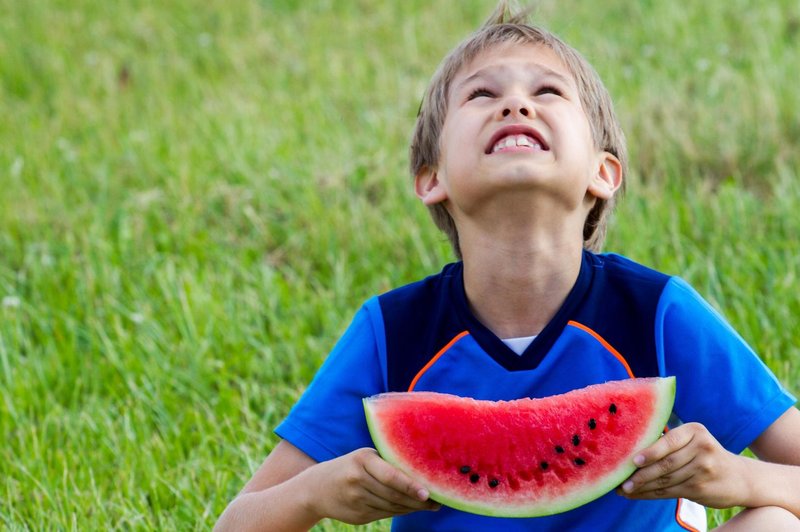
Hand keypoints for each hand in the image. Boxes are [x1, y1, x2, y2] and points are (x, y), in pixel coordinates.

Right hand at [306, 448, 440, 524]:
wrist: (316, 488)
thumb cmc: (350, 468)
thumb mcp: (364, 459)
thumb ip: (387, 466)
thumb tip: (421, 478)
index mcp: (362, 459)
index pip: (390, 475)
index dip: (409, 486)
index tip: (427, 493)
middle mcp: (358, 479)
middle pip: (394, 494)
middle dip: (417, 500)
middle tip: (437, 501)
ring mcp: (356, 500)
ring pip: (392, 506)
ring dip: (412, 507)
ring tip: (428, 505)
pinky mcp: (358, 515)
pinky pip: (385, 514)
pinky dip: (400, 511)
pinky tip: (409, 508)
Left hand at [617, 422, 747, 507]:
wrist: (740, 478)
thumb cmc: (705, 454)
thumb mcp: (693, 440)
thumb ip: (668, 443)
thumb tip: (630, 451)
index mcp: (695, 430)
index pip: (668, 441)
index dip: (650, 452)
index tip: (633, 461)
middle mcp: (702, 448)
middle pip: (665, 464)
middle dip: (640, 474)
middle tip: (620, 481)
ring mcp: (704, 470)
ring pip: (665, 480)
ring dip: (642, 487)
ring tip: (624, 489)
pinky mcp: (701, 488)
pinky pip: (670, 492)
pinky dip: (651, 494)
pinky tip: (637, 495)